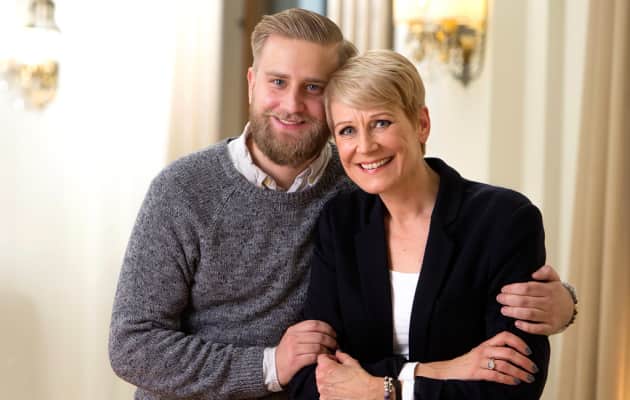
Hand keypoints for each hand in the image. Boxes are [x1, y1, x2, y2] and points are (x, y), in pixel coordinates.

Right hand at [275, 320, 336, 385]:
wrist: (272, 367)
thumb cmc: (286, 353)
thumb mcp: (292, 338)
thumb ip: (305, 332)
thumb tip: (326, 331)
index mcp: (293, 330)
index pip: (315, 324)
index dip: (328, 328)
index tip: (334, 334)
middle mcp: (293, 338)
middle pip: (318, 335)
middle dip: (331, 340)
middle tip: (336, 345)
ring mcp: (293, 349)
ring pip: (317, 346)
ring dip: (328, 350)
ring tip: (332, 353)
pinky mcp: (295, 361)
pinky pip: (313, 357)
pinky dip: (322, 358)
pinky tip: (325, 360)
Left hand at [315, 350, 381, 399]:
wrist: (367, 394)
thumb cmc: (360, 379)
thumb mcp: (351, 362)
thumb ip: (341, 355)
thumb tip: (337, 353)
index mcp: (326, 368)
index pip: (321, 358)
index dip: (329, 357)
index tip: (335, 361)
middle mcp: (321, 380)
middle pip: (319, 370)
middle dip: (327, 369)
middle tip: (338, 371)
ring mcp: (323, 392)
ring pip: (321, 381)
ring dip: (327, 380)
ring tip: (340, 381)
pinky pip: (324, 392)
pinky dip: (329, 391)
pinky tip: (339, 390)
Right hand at [416, 331, 537, 385]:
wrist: (449, 370)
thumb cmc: (468, 362)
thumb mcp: (481, 352)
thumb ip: (495, 350)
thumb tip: (517, 354)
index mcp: (486, 344)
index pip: (505, 336)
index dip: (519, 342)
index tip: (529, 351)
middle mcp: (484, 350)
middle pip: (508, 352)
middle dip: (524, 361)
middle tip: (533, 368)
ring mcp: (480, 362)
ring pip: (505, 365)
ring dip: (520, 372)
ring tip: (528, 378)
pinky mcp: (477, 373)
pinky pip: (496, 375)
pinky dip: (508, 379)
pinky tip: (515, 382)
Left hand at [497, 264, 574, 334]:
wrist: (570, 310)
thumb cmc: (555, 292)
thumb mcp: (554, 279)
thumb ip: (546, 272)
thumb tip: (534, 274)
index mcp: (550, 290)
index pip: (528, 288)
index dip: (513, 289)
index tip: (503, 289)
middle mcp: (550, 303)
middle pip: (526, 301)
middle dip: (509, 300)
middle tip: (499, 299)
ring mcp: (551, 316)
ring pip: (529, 314)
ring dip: (514, 312)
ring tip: (503, 310)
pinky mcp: (551, 328)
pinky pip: (537, 329)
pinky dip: (526, 327)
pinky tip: (516, 323)